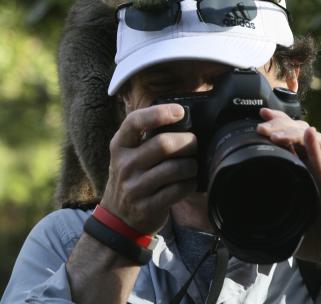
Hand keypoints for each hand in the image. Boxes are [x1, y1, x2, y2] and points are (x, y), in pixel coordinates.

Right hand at [101, 104, 197, 233]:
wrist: (118, 217)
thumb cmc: (132, 175)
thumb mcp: (128, 153)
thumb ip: (146, 136)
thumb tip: (181, 117)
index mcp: (120, 145)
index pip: (135, 121)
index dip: (159, 113)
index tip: (180, 112)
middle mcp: (125, 165)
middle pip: (164, 144)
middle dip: (187, 141)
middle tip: (193, 143)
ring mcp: (135, 188)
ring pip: (175, 168)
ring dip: (191, 165)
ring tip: (192, 165)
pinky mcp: (148, 206)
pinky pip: (178, 189)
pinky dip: (190, 183)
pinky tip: (189, 181)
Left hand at [257, 109, 320, 273]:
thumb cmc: (317, 238)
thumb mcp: (284, 221)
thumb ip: (265, 214)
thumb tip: (234, 214)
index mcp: (303, 170)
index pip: (291, 138)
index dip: (278, 122)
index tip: (262, 115)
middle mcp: (315, 168)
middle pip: (300, 132)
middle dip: (280, 123)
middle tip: (262, 125)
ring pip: (312, 141)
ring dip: (292, 133)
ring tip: (275, 134)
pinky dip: (316, 148)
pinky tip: (309, 135)